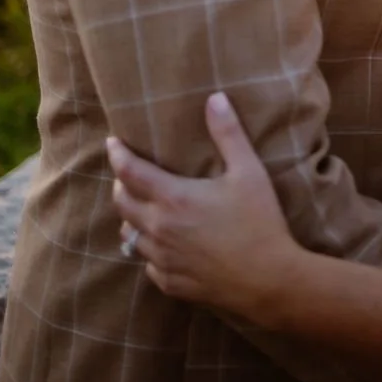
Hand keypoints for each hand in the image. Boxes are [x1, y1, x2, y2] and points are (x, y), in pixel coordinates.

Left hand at [107, 92, 302, 318]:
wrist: (269, 279)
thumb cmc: (259, 221)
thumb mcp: (248, 171)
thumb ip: (228, 134)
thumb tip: (214, 98)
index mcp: (173, 198)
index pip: (130, 172)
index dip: (117, 154)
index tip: (112, 142)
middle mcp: (159, 229)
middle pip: (122, 203)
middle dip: (120, 184)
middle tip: (127, 174)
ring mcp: (162, 260)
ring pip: (130, 235)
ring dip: (131, 218)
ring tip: (141, 208)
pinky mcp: (171, 283)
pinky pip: (147, 264)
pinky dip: (149, 250)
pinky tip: (162, 246)